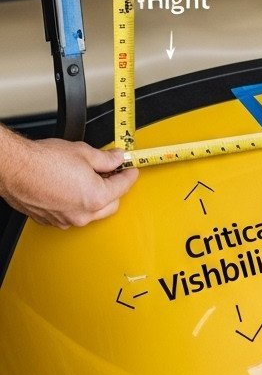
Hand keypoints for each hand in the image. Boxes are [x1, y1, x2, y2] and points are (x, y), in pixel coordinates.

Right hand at [0, 128, 137, 227]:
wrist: (16, 169)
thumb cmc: (43, 161)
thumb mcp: (83, 152)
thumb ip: (106, 158)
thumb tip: (117, 158)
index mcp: (96, 197)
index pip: (124, 186)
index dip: (130, 174)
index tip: (131, 168)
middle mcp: (82, 214)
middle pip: (112, 204)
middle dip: (115, 189)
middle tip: (111, 171)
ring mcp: (66, 220)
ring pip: (92, 213)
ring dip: (95, 198)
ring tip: (88, 177)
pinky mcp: (52, 221)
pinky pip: (72, 214)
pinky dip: (76, 204)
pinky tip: (71, 187)